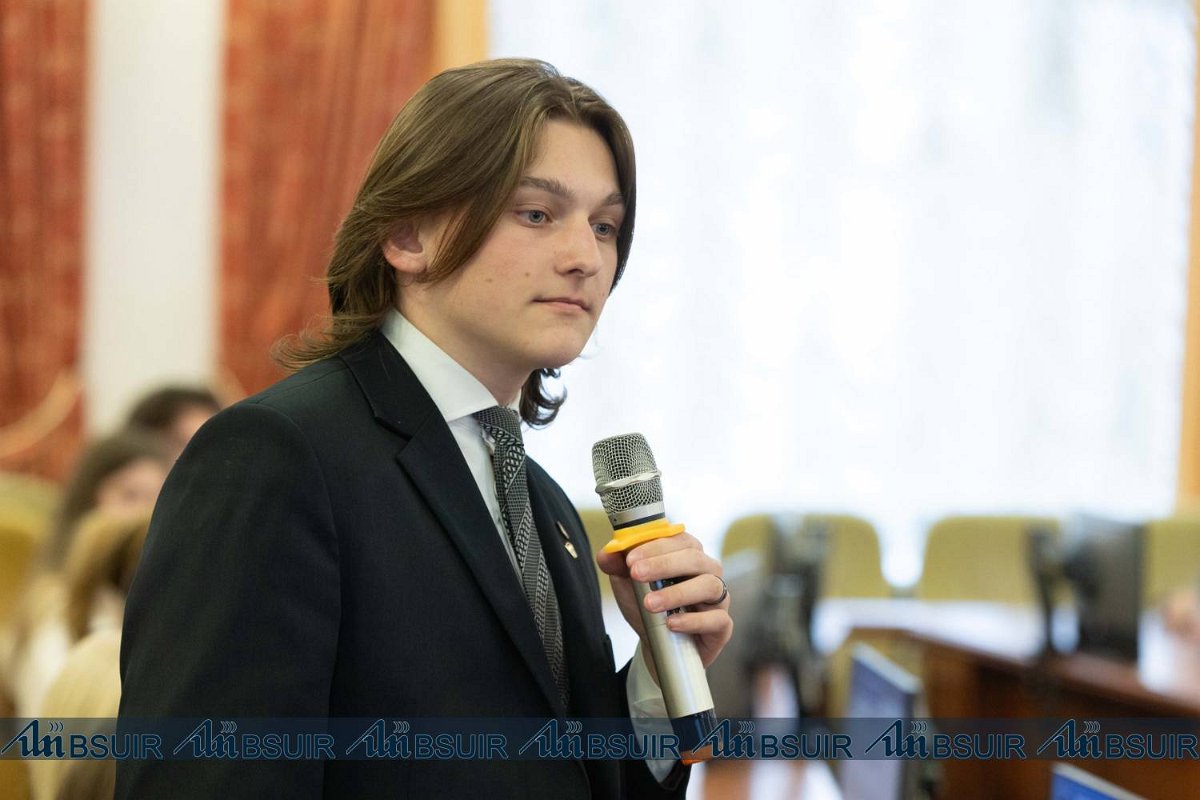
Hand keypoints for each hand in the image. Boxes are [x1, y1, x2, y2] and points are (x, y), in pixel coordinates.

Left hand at [595, 532, 732, 671]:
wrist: (657, 646)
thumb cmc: (648, 607)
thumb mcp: (628, 585)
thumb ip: (617, 566)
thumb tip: (606, 553)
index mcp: (688, 554)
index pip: (678, 540)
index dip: (654, 547)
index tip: (630, 559)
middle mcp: (708, 571)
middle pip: (695, 559)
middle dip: (664, 565)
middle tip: (637, 575)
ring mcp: (718, 598)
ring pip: (710, 586)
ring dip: (677, 593)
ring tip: (650, 604)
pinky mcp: (722, 625)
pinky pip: (717, 619)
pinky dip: (693, 620)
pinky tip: (671, 623)